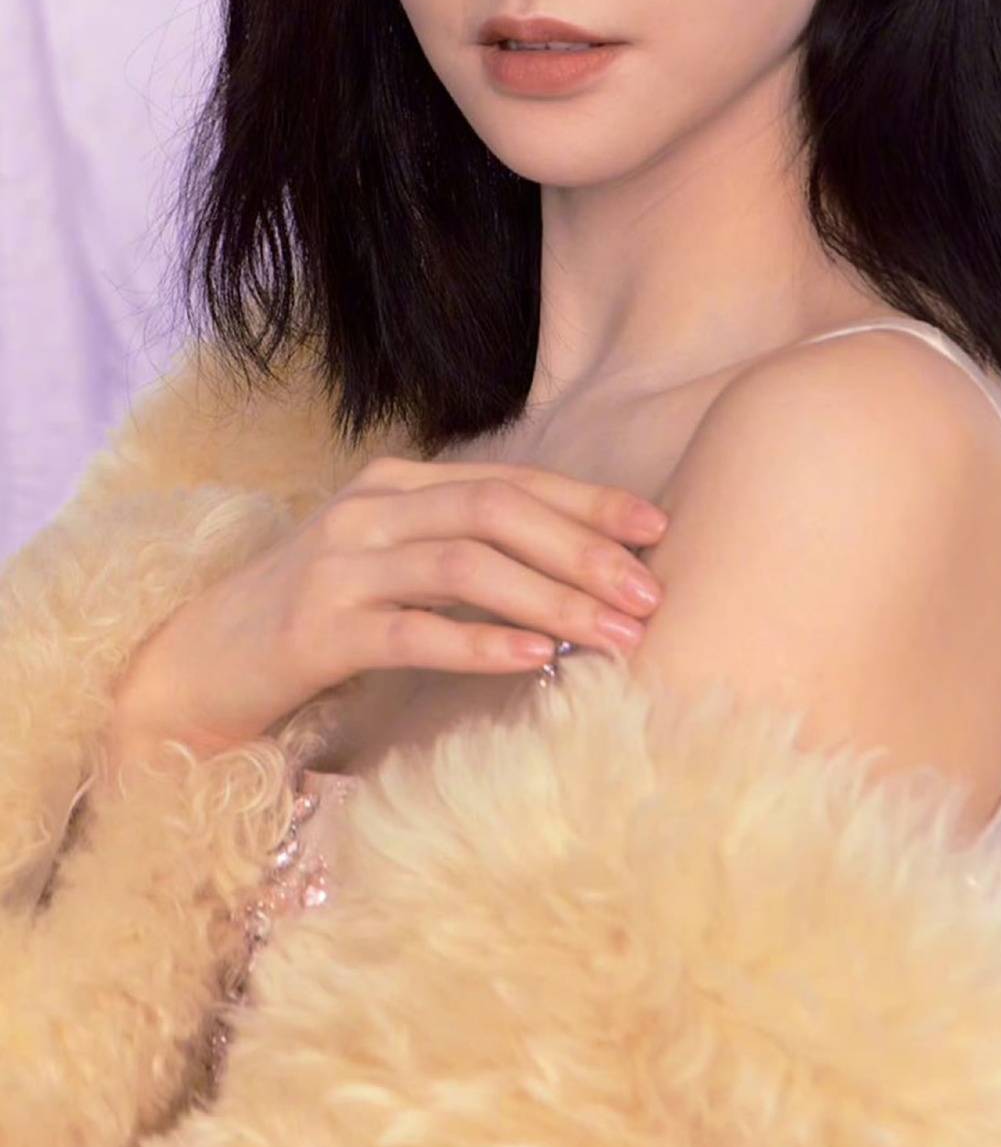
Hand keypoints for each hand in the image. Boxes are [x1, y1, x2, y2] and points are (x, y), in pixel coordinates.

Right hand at [106, 455, 667, 760]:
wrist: (197, 666)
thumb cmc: (315, 619)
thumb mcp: (391, 566)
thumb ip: (463, 550)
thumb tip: (576, 568)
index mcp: (397, 482)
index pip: (512, 480)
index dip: (589, 503)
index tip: (656, 531)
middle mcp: (371, 508)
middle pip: (498, 511)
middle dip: (585, 550)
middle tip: (649, 595)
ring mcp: (340, 563)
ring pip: (465, 563)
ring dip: (551, 598)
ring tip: (613, 634)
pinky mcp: (317, 628)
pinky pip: (413, 629)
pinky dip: (481, 641)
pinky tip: (535, 658)